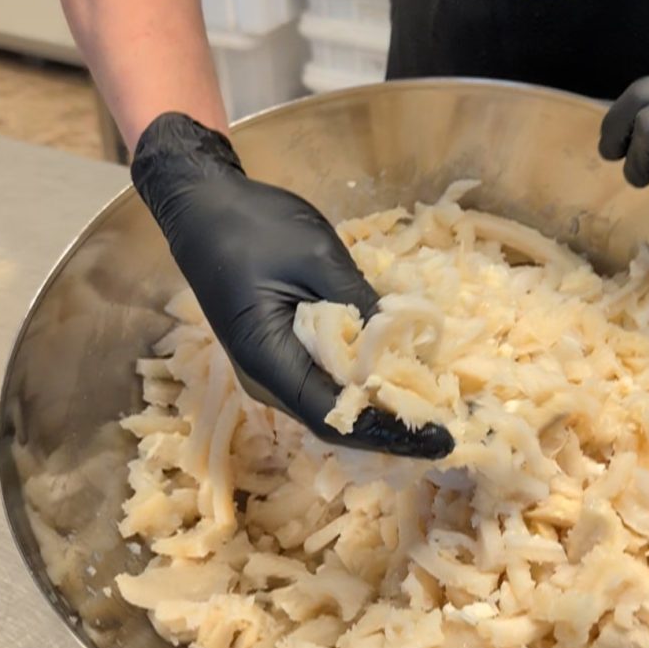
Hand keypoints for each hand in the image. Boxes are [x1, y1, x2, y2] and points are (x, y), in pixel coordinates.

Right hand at [131, 113, 452, 458]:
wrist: (204, 211)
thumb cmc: (253, 227)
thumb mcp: (316, 255)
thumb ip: (359, 303)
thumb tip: (405, 345)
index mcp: (268, 361)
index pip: (334, 417)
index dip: (389, 433)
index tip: (439, 436)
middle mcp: (266, 382)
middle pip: (335, 423)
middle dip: (391, 431)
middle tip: (444, 432)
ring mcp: (271, 374)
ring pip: (331, 410)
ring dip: (379, 413)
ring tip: (430, 412)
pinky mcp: (281, 360)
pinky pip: (326, 386)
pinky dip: (364, 389)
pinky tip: (399, 381)